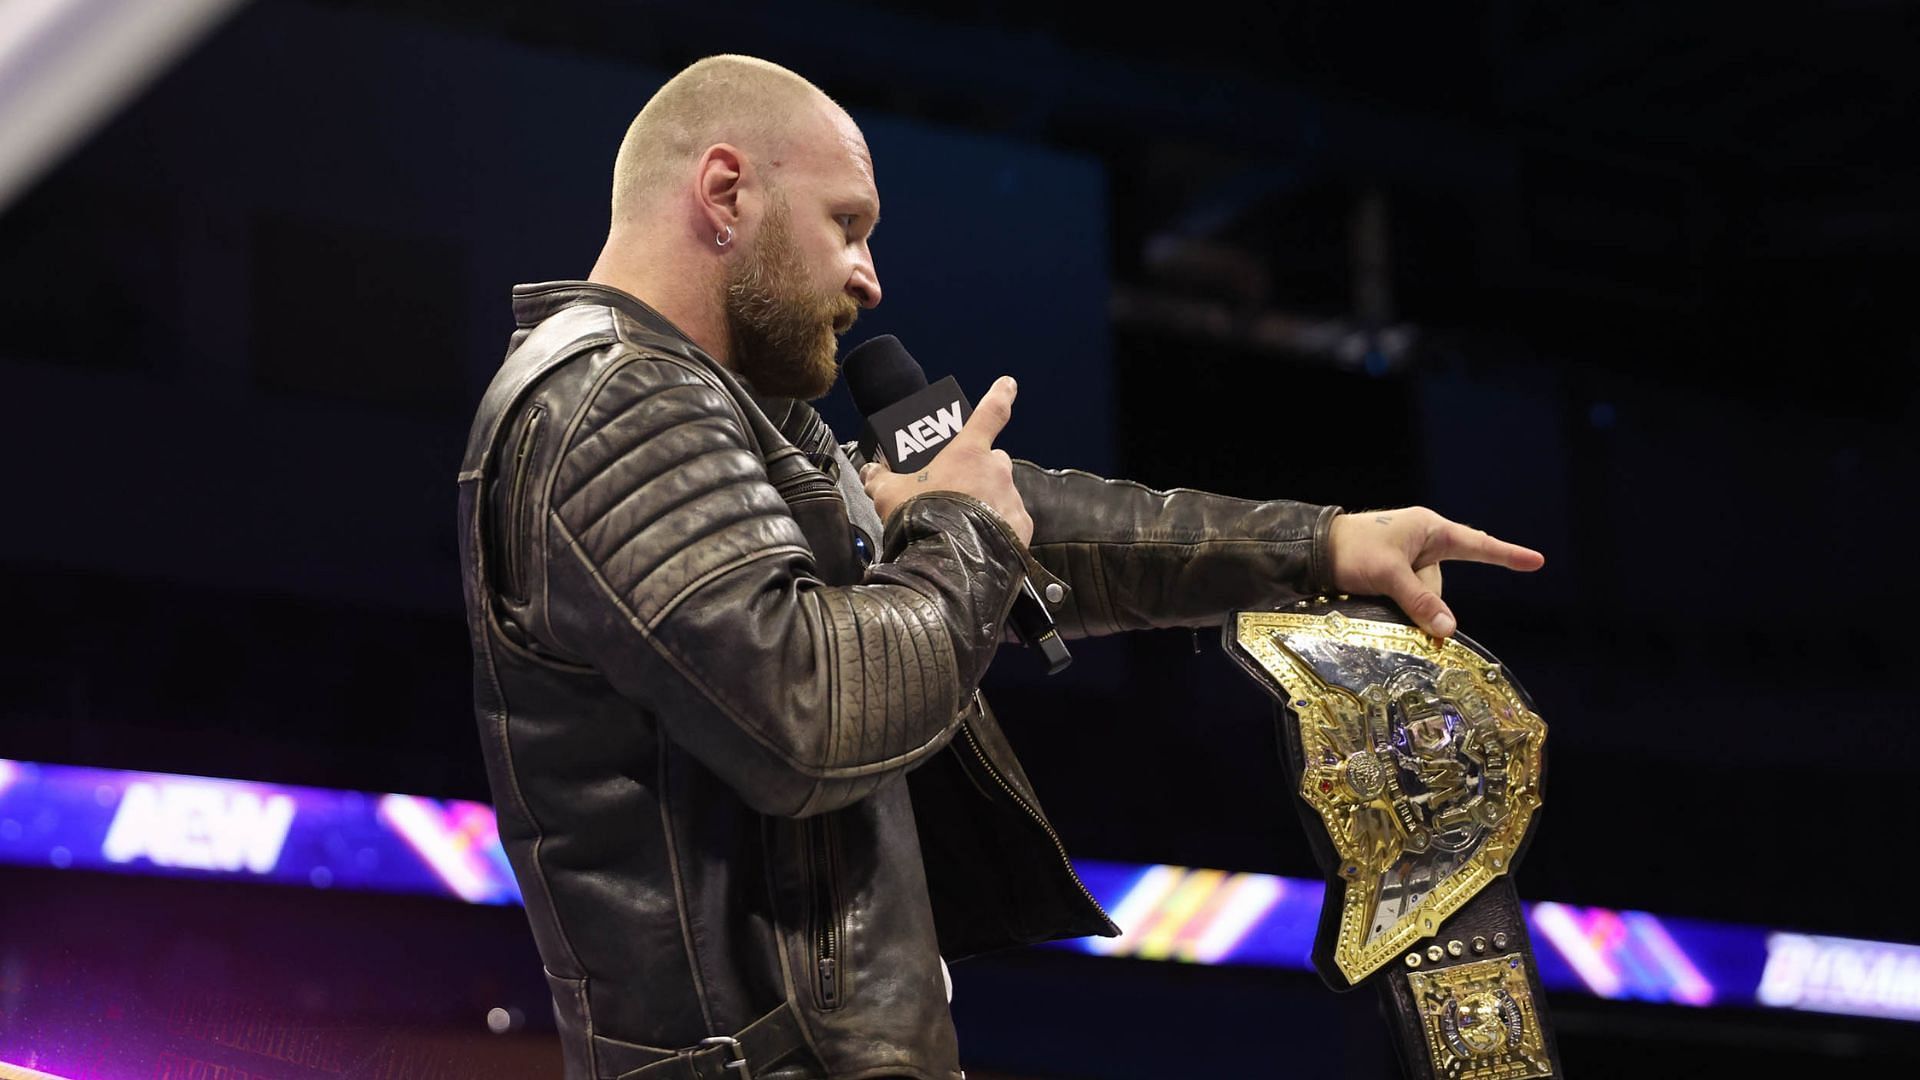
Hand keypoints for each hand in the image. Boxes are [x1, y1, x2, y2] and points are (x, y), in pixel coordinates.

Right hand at [860, 376, 1033, 544]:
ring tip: (963, 522)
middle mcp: (996, 470)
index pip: (990, 412)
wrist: (948, 562)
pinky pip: (1011, 519)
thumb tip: (871, 471)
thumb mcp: (889, 494)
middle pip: (993, 460)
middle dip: (978, 471)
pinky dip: (999, 526)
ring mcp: (1011, 497)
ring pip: (1001, 491)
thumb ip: (881, 478)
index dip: (999, 395)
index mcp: (968, 452)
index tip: (1008, 384)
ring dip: (987, 500)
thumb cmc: (921, 519)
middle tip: (957, 491)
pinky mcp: (1021, 525)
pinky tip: (979, 539)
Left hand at [1327, 507, 1543, 637]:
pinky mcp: (1393, 571)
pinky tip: (1383, 599)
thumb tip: (1448, 630)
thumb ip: (1419, 601)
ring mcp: (1408, 557)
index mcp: (1429, 529)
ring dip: (1407, 604)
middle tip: (1390, 594)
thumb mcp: (1387, 575)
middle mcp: (1423, 540)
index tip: (1536, 561)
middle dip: (1425, 600)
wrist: (1310, 549)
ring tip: (1374, 590)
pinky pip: (1410, 594)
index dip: (1507, 556)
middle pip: (1440, 583)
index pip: (1476, 544)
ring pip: (1424, 594)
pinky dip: (1402, 603)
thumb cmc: (1350, 551)